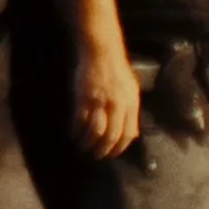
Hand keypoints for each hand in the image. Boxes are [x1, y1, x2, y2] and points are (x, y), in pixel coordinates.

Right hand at [72, 44, 142, 159]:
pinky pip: (80, 120)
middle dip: (104, 150)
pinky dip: (77, 130)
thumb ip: (131, 112)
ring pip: (95, 131)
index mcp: (130, 104)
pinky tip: (75, 134)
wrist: (102, 53)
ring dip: (89, 143)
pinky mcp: (84, 98)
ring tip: (84, 147)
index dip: (120, 147)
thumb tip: (132, 134)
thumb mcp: (132, 91)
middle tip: (98, 155)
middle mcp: (117, 106)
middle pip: (111, 136)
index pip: (128, 134)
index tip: (113, 154)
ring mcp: (100, 102)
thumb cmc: (117, 71)